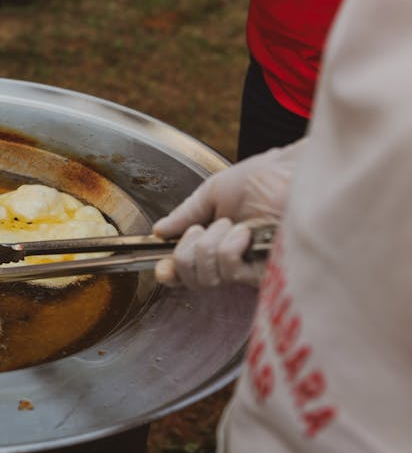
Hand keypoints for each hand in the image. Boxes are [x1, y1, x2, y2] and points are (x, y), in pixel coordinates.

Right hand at [152, 144, 296, 288]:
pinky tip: (245, 234)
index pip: (187, 270)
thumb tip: (160, 229)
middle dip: (186, 251)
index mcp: (216, 240)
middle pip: (190, 278)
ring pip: (205, 277)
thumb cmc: (265, 177)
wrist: (292, 174)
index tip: (163, 267)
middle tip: (203, 229)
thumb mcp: (214, 191)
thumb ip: (186, 213)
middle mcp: (230, 259)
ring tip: (232, 225)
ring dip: (210, 245)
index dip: (171, 272)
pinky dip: (229, 248)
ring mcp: (247, 268)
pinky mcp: (262, 274)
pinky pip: (228, 270)